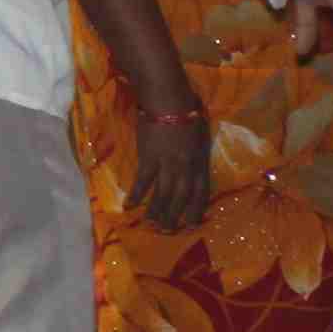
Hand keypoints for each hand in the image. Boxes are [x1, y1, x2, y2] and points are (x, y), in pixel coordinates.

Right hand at [127, 98, 214, 232]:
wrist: (167, 99)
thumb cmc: (187, 109)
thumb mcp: (201, 132)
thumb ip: (199, 150)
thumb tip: (196, 160)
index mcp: (200, 161)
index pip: (200, 191)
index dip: (196, 209)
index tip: (192, 223)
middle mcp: (186, 168)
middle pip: (181, 198)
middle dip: (176, 216)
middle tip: (169, 231)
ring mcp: (167, 165)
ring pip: (163, 194)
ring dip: (158, 212)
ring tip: (152, 225)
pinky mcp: (149, 159)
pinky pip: (143, 182)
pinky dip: (137, 195)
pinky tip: (130, 206)